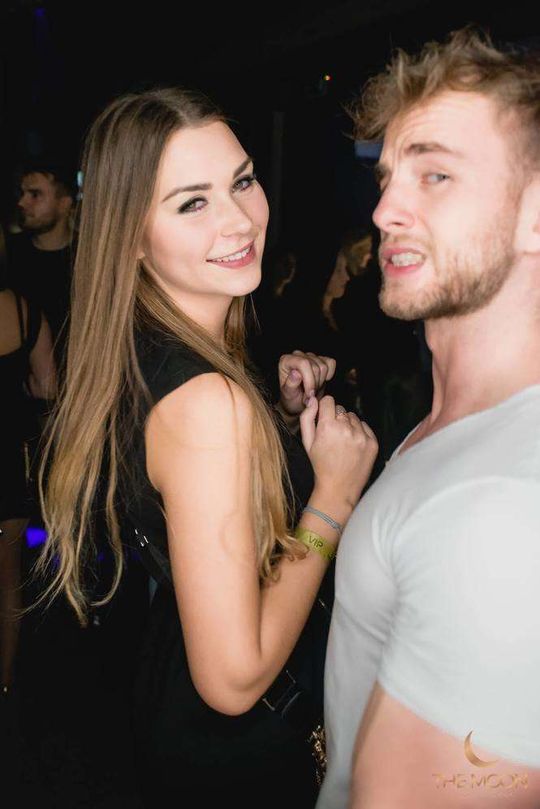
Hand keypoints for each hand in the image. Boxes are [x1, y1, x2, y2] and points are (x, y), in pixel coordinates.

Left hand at [278, 350, 335, 418]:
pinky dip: (329, 375)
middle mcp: (297, 355)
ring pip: (323, 367)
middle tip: (309, 395)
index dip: (310, 380)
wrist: (299, 401)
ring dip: (320, 382)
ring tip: (312, 390)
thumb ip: (290, 384)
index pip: (303, 364)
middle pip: (315, 367)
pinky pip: (331, 363)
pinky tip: (320, 381)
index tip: (309, 394)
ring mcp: (310, 356)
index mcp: (286, 360)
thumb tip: (296, 373)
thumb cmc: (291, 398)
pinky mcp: (320, 358)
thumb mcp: (288, 396)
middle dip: (315, 384)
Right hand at [300, 395, 377, 515]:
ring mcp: (362, 436)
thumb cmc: (320, 465)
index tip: (324, 418)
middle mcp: (346, 428)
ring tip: (343, 442)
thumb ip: (307, 417)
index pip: (328, 400)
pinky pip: (365, 426)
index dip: (324, 408)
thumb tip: (313, 399)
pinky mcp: (373, 443)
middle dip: (336, 418)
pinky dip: (359, 432)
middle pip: (341, 409)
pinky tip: (352, 446)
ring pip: (354, 417)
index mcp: (328, 426)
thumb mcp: (307, 442)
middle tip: (332, 436)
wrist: (339, 489)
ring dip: (348, 425)